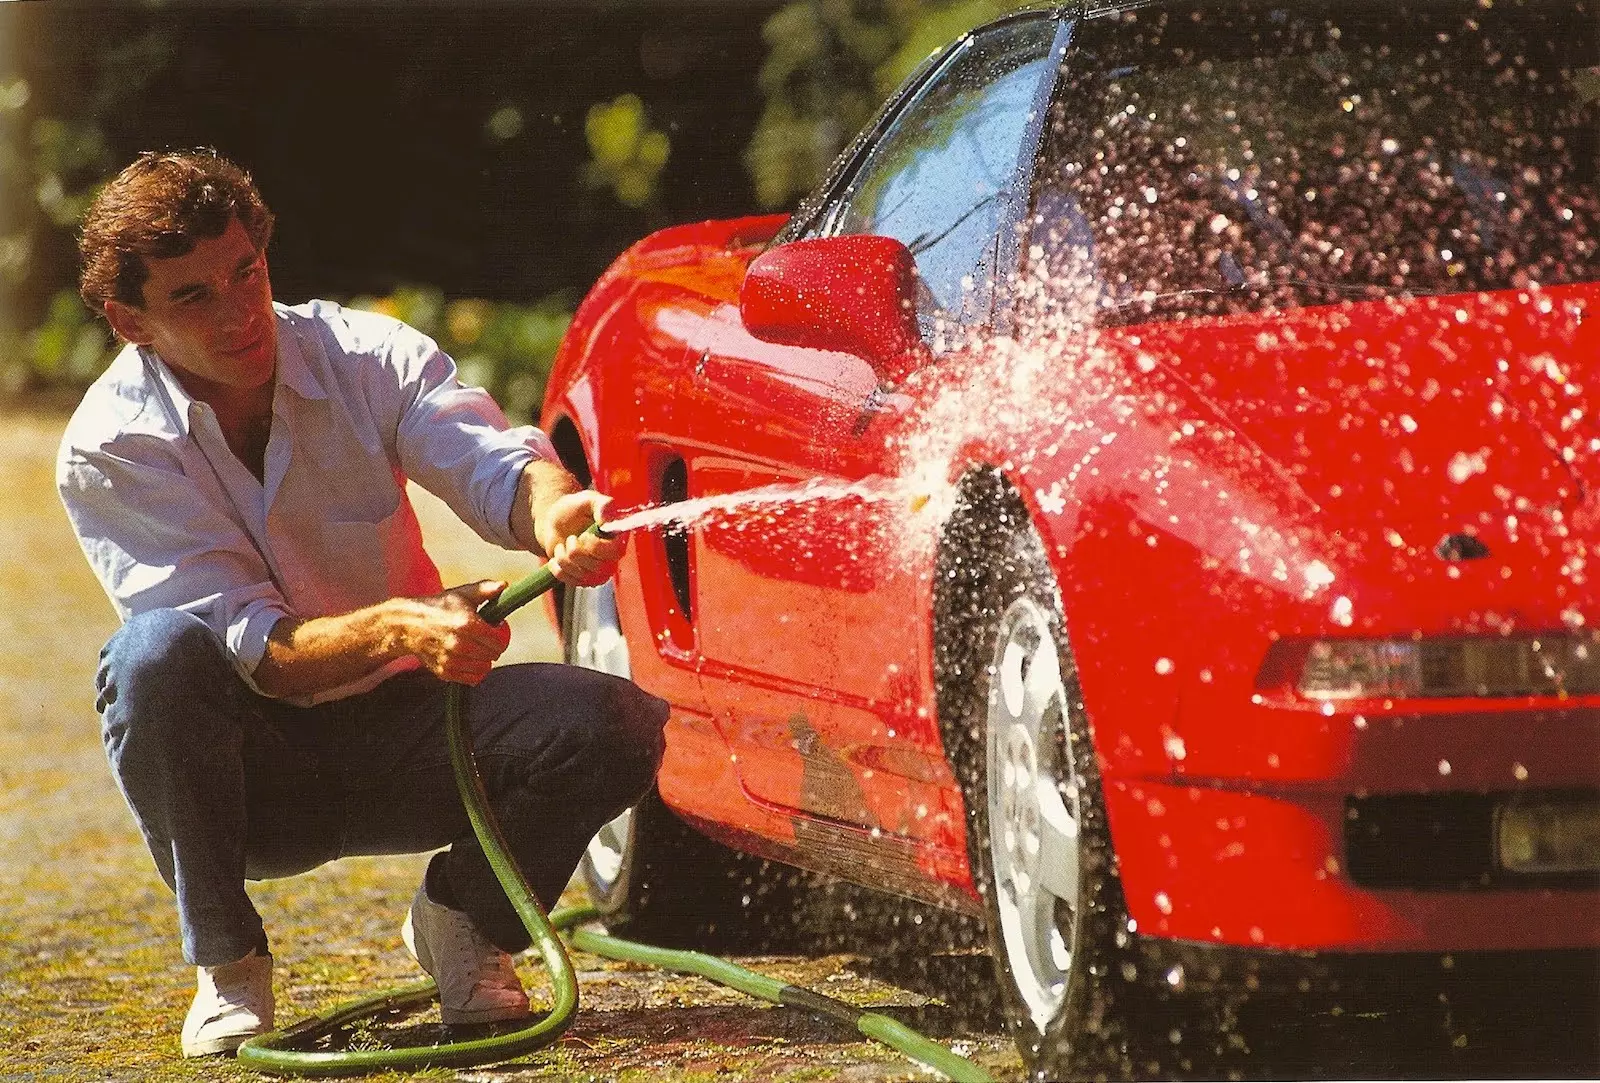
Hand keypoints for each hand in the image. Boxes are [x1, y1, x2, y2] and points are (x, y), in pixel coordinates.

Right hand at [395, 580, 512, 684]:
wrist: (408, 625)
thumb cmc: (438, 607)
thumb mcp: (462, 594)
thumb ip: (485, 589)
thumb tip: (504, 585)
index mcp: (467, 624)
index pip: (499, 640)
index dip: (501, 634)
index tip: (496, 628)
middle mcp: (459, 644)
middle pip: (493, 655)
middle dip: (494, 647)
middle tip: (486, 638)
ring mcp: (451, 660)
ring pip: (484, 668)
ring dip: (484, 660)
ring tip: (476, 648)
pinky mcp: (444, 672)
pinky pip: (471, 679)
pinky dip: (474, 671)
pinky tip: (469, 659)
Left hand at [536, 490, 626, 586]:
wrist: (555, 521)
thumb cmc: (575, 509)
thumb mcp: (588, 500)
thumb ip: (602, 504)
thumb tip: (607, 519)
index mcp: (618, 539)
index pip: (614, 552)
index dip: (596, 547)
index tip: (584, 535)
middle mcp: (611, 559)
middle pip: (596, 567)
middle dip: (575, 551)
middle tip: (572, 537)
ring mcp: (597, 572)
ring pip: (580, 574)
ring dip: (564, 557)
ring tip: (564, 544)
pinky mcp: (582, 580)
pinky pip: (568, 580)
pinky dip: (557, 566)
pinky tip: (559, 554)